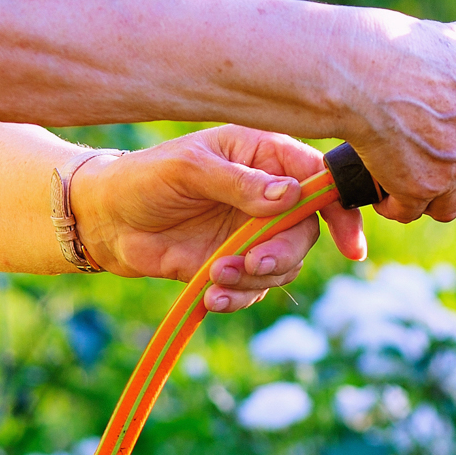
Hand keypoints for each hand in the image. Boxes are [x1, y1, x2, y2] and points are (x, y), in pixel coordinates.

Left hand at [72, 125, 367, 312]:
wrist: (106, 219)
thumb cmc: (145, 178)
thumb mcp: (189, 168)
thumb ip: (240, 182)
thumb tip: (290, 196)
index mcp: (264, 157)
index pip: (318, 178)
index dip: (339, 208)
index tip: (349, 244)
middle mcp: (268, 196)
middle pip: (306, 230)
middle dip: (283, 253)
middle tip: (252, 263)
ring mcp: (254, 233)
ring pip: (284, 264)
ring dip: (255, 278)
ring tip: (215, 278)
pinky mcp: (235, 264)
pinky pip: (256, 288)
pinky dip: (239, 297)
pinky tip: (211, 296)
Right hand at [335, 14, 455, 224]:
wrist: (352, 70)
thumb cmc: (393, 49)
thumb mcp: (446, 36)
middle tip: (442, 165)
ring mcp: (454, 167)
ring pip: (454, 206)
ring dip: (433, 196)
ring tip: (410, 174)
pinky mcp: (419, 188)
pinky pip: (413, 211)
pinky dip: (395, 203)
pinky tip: (384, 186)